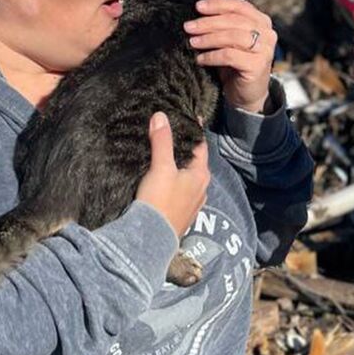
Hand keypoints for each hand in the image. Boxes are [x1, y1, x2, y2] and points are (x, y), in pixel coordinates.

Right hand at [136, 112, 209, 235]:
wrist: (151, 238)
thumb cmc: (160, 201)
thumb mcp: (161, 167)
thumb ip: (161, 141)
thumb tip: (161, 116)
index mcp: (201, 175)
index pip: (201, 147)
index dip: (194, 132)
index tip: (188, 118)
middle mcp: (202, 189)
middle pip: (196, 163)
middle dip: (186, 150)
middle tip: (174, 135)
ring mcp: (193, 204)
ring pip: (189, 179)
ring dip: (181, 169)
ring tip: (168, 158)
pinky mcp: (182, 215)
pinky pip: (181, 193)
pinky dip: (176, 184)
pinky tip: (165, 183)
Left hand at [184, 0, 276, 112]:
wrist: (247, 94)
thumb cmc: (236, 63)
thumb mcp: (227, 38)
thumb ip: (222, 16)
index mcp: (262, 21)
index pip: (240, 6)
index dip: (218, 5)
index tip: (197, 7)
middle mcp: (268, 33)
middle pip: (235, 21)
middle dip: (208, 22)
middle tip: (188, 26)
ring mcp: (265, 50)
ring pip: (233, 37)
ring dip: (209, 38)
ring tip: (192, 42)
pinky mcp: (258, 66)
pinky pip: (230, 56)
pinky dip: (212, 56)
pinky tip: (200, 59)